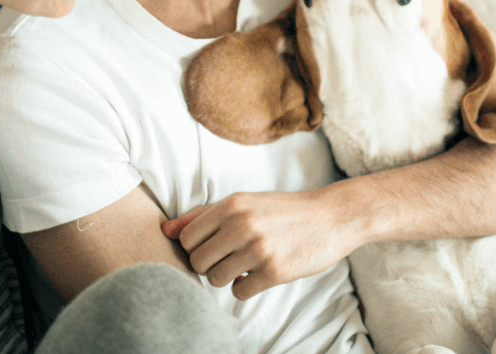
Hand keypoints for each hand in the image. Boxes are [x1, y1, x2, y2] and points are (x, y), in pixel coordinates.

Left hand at [161, 189, 354, 299]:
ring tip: (245, 265)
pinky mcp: (273, 271)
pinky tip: (259, 274)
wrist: (331, 217)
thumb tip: (164, 229)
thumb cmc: (282, 210)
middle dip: (210, 265)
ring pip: (215, 279)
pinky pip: (239, 293)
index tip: (214, 246)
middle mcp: (241, 224)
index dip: (196, 247)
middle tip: (230, 258)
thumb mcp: (243, 203)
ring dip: (227, 278)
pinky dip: (246, 288)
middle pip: (197, 261)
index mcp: (231, 204)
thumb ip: (202, 215)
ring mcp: (257, 249)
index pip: (186, 238)